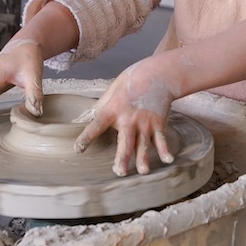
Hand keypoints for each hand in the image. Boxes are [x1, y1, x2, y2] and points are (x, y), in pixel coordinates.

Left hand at [73, 58, 179, 176]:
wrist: (157, 73)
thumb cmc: (131, 81)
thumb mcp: (111, 91)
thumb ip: (101, 107)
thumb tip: (85, 118)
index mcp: (113, 110)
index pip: (97, 125)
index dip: (87, 137)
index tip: (78, 149)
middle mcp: (128, 118)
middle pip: (125, 142)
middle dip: (122, 158)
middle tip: (119, 171)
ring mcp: (145, 122)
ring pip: (143, 144)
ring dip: (143, 159)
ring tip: (143, 171)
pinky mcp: (158, 123)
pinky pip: (161, 139)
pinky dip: (165, 149)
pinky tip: (167, 159)